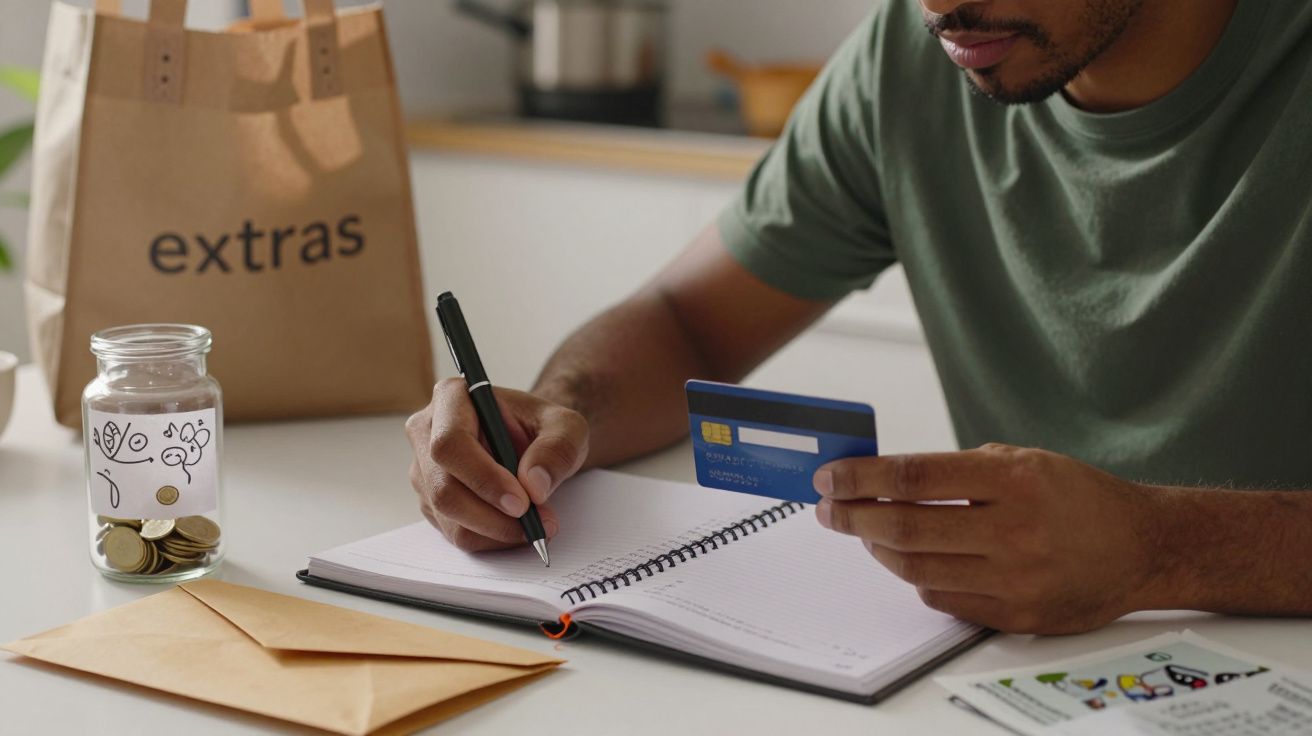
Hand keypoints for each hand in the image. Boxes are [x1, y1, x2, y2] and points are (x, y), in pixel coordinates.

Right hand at [405, 379, 589, 551]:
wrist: (534, 443)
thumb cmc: (543, 428)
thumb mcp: (567, 427)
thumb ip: (557, 448)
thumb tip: (534, 485)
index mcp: (451, 398)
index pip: (451, 443)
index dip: (483, 477)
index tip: (521, 502)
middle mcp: (428, 432)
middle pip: (444, 488)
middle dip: (492, 515)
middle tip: (536, 523)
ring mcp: (425, 470)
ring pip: (449, 517)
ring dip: (496, 531)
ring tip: (536, 525)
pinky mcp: (432, 501)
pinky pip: (455, 532)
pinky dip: (491, 538)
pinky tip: (517, 527)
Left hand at [814, 443, 1164, 633]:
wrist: (1144, 547)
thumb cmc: (1076, 497)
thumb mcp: (1024, 460)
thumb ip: (958, 470)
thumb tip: (882, 479)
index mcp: (1014, 479)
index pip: (915, 476)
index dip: (861, 477)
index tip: (829, 477)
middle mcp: (1014, 530)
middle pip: (905, 526)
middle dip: (853, 516)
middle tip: (829, 508)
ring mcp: (1015, 578)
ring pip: (916, 568)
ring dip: (878, 547)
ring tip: (865, 531)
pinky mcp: (1017, 615)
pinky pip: (941, 599)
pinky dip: (915, 577)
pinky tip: (908, 558)